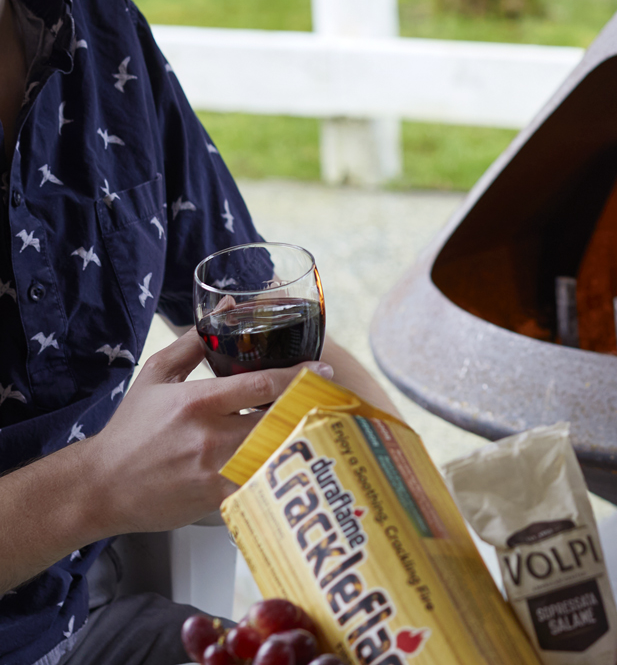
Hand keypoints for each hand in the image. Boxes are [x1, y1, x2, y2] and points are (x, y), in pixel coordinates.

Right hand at [85, 329, 332, 535]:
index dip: (299, 377)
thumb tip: (227, 305)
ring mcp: (216, 470)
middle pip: (278, 420)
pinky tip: (295, 465)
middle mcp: (210, 435)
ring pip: (275, 452)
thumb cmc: (131, 428)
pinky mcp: (217, 499)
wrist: (101, 485)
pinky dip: (280, 473)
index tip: (322, 372)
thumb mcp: (156, 375)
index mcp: (198, 401)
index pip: (262, 385)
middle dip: (305, 409)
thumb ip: (195, 340)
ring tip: (319, 430)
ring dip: (299, 440)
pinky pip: (262, 484)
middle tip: (327, 403)